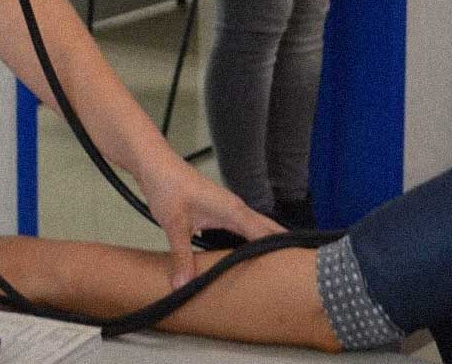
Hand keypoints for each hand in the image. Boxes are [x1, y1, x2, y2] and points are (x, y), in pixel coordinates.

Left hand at [136, 154, 281, 287]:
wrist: (156, 166)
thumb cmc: (168, 188)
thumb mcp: (174, 226)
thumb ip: (182, 257)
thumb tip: (183, 286)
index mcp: (233, 211)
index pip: (265, 234)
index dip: (281, 251)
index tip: (295, 269)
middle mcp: (237, 209)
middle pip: (268, 230)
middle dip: (281, 248)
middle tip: (294, 272)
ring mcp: (230, 208)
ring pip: (257, 228)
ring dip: (267, 244)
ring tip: (278, 269)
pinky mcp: (221, 210)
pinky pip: (245, 227)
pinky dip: (252, 240)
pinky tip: (249, 255)